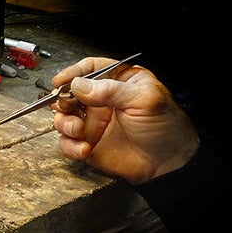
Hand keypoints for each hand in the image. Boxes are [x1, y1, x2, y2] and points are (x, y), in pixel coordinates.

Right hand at [51, 57, 198, 183]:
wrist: (170, 164)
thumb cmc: (166, 127)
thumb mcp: (143, 100)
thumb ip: (110, 90)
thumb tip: (79, 85)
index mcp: (118, 82)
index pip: (89, 68)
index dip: (73, 72)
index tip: (61, 81)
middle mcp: (102, 101)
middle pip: (69, 92)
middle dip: (62, 99)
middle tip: (67, 106)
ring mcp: (93, 123)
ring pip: (63, 117)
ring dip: (64, 123)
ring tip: (78, 129)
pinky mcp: (88, 144)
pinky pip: (67, 142)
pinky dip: (70, 146)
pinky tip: (84, 148)